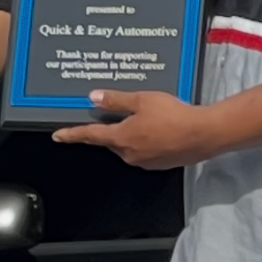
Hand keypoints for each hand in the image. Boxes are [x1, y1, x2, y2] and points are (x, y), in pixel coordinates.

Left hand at [52, 90, 208, 169]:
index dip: (72, 135)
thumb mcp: (141, 100)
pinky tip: (160, 128)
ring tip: (148, 118)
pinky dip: (146, 140)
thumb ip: (116, 100)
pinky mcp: (159, 163)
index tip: (58, 136)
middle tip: (122, 113)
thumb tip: (95, 98)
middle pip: (111, 141)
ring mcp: (144, 161)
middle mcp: (129, 153)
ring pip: (128, 145)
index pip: (90, 136)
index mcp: (121, 138)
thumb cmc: (174, 115)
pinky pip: (144, 150)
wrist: (203, 134)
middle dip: (112, 128)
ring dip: (132, 133)